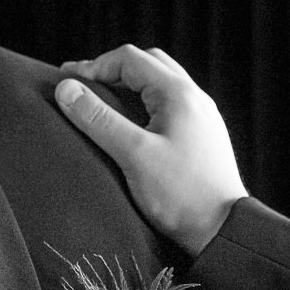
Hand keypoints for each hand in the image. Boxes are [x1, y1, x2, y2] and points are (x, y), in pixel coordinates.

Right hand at [55, 45, 246, 253]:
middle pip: (148, 64)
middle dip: (112, 70)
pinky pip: (170, 104)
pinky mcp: (203, 135)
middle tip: (83, 88)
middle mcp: (195, 97)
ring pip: (160, 83)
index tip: (69, 86)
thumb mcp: (133, 155)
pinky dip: (145, 103)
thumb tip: (66, 89)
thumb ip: (98, 119)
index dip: (94, 66)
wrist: (223, 231)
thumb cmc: (181, 195)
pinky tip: (132, 125)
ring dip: (130, 86)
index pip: (129, 59)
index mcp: (179, 93)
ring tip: (103, 104)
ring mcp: (202, 116)